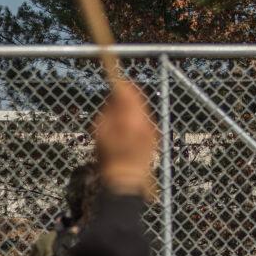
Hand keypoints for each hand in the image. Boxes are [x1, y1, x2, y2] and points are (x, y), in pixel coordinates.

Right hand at [93, 81, 157, 197]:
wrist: (126, 178)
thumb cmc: (109, 156)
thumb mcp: (101, 131)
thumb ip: (109, 111)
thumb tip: (114, 98)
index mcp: (131, 116)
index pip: (129, 91)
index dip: (121, 83)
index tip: (115, 78)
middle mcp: (145, 119)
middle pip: (138, 99)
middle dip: (128, 94)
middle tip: (116, 94)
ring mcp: (151, 128)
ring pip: (142, 110)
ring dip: (132, 107)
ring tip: (119, 111)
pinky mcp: (154, 137)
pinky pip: (145, 120)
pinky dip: (136, 118)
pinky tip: (127, 126)